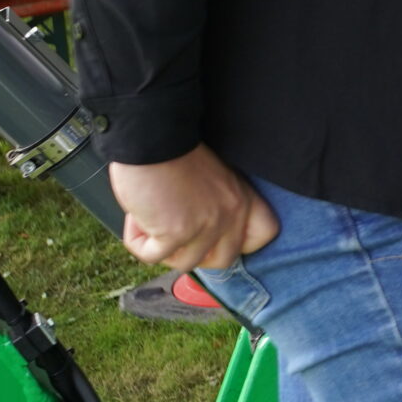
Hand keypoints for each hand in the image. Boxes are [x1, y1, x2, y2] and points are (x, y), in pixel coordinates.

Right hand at [111, 146, 279, 272]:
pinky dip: (138, 242)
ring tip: (151, 219)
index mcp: (242, 197)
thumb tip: (199, 239)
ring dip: (163, 248)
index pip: (265, 233)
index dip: (238, 242)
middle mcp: (231, 213)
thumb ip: (217, 206)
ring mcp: (206, 225)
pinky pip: (154, 257)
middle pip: (223, 260)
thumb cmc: (173, 155)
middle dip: (195, 253)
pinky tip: (136, 216)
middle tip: (173, 234)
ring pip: (186, 264)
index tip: (213, 236)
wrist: (152, 138)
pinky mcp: (178, 232)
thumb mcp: (212, 180)